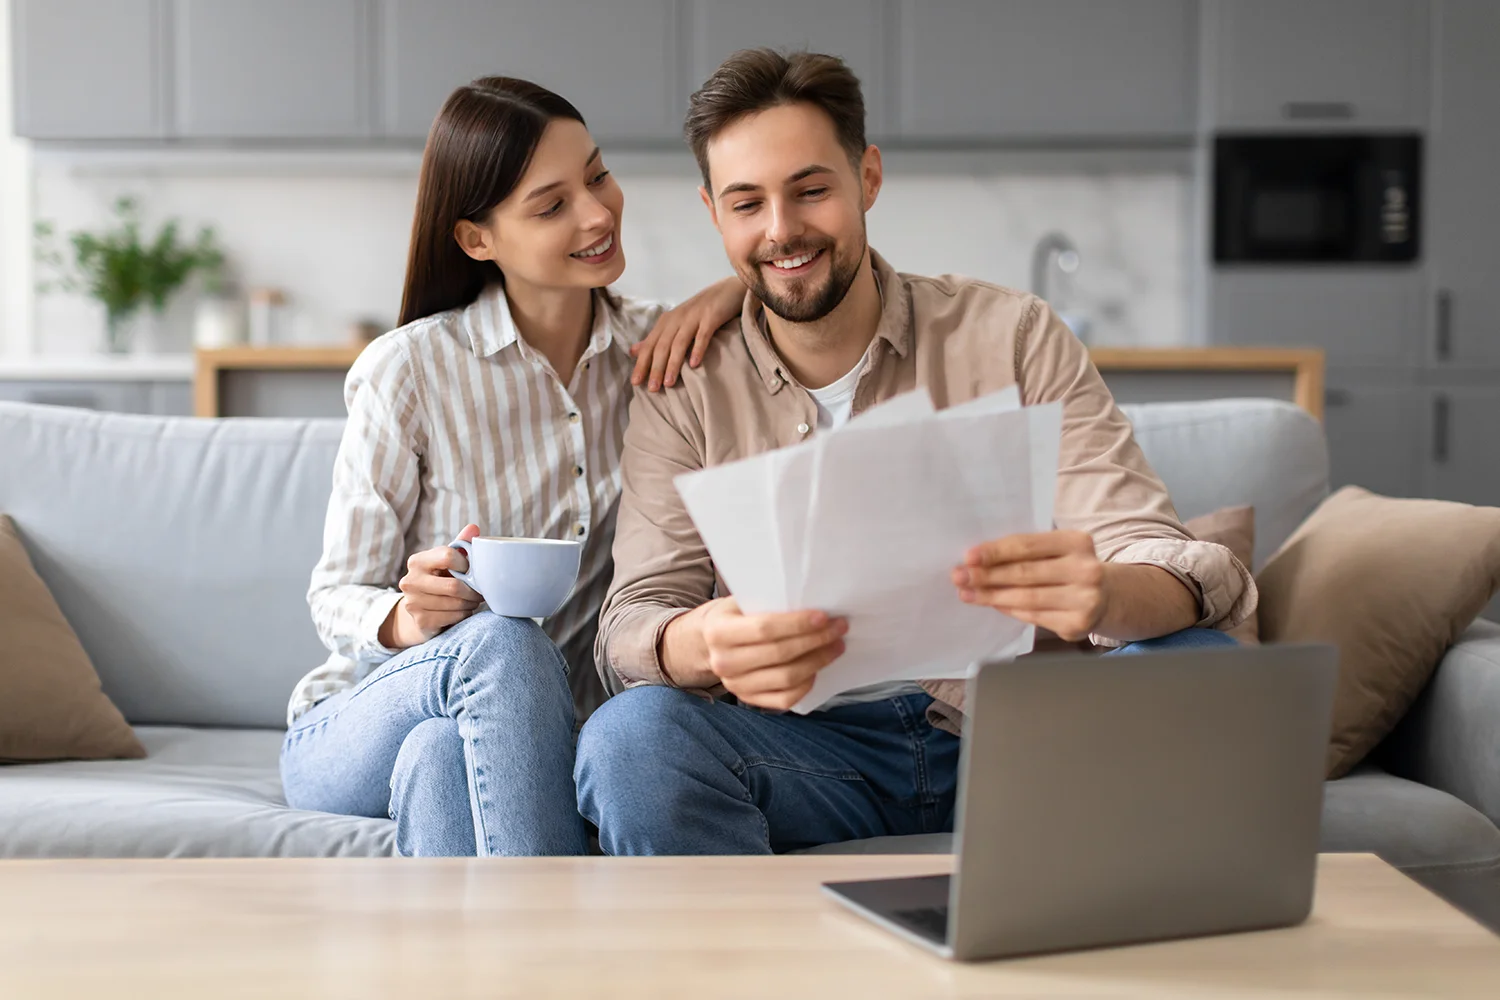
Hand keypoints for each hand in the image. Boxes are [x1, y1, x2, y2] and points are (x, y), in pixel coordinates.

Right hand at [379, 523, 483, 649]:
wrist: (419, 609)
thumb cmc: (438, 579)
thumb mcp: (446, 561)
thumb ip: (460, 544)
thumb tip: (474, 528)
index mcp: (417, 561)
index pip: (448, 556)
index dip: (466, 564)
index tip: (470, 569)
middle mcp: (410, 581)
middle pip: (454, 586)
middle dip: (473, 590)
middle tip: (480, 591)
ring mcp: (413, 602)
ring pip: (456, 603)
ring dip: (470, 603)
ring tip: (472, 600)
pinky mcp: (421, 620)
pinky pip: (454, 617)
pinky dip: (464, 614)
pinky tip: (463, 610)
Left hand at [630, 276, 743, 390]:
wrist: (729, 290)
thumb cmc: (702, 310)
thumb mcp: (676, 323)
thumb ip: (657, 338)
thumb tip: (633, 351)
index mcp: (667, 321)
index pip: (650, 345)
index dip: (642, 363)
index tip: (636, 383)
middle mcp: (677, 318)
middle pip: (662, 346)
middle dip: (655, 368)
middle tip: (652, 389)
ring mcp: (694, 317)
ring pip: (679, 343)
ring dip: (673, 363)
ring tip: (669, 383)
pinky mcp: (711, 317)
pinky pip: (703, 335)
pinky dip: (697, 349)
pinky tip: (694, 365)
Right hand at [692, 598, 847, 709]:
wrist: (707, 644)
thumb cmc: (733, 616)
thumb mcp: (739, 601)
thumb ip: (766, 601)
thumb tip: (811, 601)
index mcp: (718, 632)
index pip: (764, 629)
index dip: (797, 624)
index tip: (824, 617)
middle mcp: (723, 662)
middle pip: (780, 654)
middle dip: (815, 640)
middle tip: (839, 628)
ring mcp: (735, 685)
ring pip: (786, 678)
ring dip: (818, 661)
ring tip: (836, 645)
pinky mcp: (748, 700)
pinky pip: (785, 699)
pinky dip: (806, 684)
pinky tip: (817, 668)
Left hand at [953, 530, 1107, 641]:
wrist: (1107, 596)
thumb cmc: (1069, 568)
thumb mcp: (1057, 551)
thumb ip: (1026, 552)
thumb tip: (978, 560)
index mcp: (1077, 542)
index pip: (1027, 546)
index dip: (995, 551)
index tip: (968, 556)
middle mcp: (1086, 570)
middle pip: (1024, 573)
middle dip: (987, 575)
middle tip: (959, 576)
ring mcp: (1084, 600)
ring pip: (1026, 598)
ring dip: (991, 596)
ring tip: (967, 593)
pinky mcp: (1077, 624)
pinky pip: (1033, 616)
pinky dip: (1009, 609)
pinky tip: (992, 604)